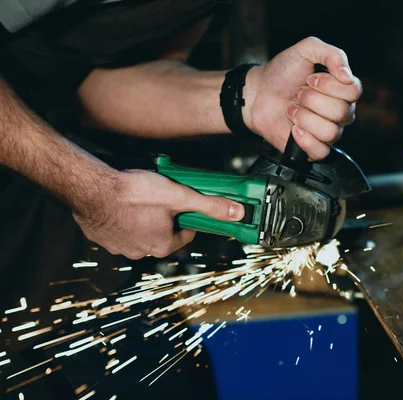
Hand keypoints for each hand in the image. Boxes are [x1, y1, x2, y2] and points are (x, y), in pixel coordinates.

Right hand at [73, 170, 244, 259]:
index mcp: (162, 246)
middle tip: (161, 196)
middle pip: (164, 233)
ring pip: (140, 231)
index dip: (188, 216)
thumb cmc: (133, 193)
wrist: (90, 188)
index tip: (184, 203)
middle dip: (165, 216)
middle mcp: (140, 252)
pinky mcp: (101, 238)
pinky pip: (119, 228)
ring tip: (141, 197)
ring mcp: (119, 247)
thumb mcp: (180, 196)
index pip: (186, 234)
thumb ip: (209, 206)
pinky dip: (122, 218)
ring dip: (144, 217)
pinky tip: (122, 202)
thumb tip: (236, 213)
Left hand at [243, 37, 362, 159]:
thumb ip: (332, 54)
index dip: (329, 85)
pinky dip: (304, 139)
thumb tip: (347, 75)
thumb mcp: (306, 50)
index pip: (354, 91)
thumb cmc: (281, 73)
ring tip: (292, 109)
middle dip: (312, 100)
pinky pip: (321, 151)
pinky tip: (293, 128)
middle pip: (341, 112)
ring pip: (330, 132)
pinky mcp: (313, 148)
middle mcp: (339, 112)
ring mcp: (327, 131)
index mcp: (342, 90)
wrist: (258, 93)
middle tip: (297, 93)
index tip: (310, 79)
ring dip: (304, 117)